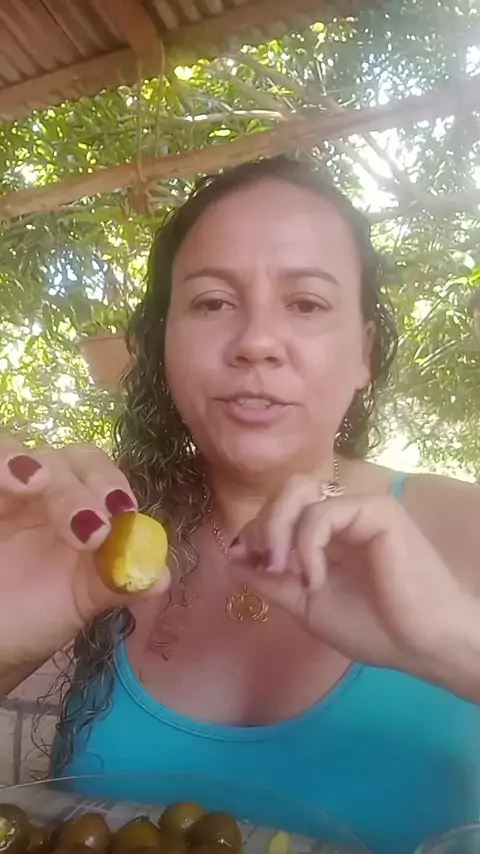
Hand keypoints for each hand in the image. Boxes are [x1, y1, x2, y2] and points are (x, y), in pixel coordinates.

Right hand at [0, 440, 170, 676]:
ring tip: (38, 484)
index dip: (111, 482)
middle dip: (81, 487)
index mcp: (77, 508)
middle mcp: (42, 492)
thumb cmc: (32, 615)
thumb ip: (117, 584)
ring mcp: (6, 491)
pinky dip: (3, 461)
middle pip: (68, 460)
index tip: (122, 510)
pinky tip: (18, 479)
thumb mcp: (78, 601)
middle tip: (88, 527)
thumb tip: (161, 577)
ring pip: (24, 452)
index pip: (98, 472)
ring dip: (38, 464)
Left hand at [230, 475, 475, 682]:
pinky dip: (308, 544)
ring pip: (299, 493)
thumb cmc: (374, 629)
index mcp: (327, 534)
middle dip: (263, 524)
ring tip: (282, 569)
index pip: (280, 510)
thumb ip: (272, 581)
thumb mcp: (307, 605)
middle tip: (265, 564)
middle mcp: (342, 514)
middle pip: (286, 492)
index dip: (256, 530)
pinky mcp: (377, 510)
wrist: (421, 646)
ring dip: (278, 530)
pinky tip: (315, 578)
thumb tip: (232, 556)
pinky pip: (324, 512)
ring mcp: (360, 508)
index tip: (245, 561)